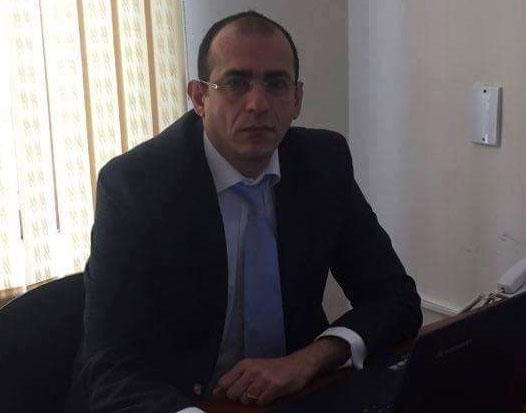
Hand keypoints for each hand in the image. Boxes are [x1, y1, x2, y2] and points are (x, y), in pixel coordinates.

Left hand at [212, 336, 350, 405]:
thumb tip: (216, 393)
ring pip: (246, 399)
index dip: (224, 393)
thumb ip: (235, 379)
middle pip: (233, 394)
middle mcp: (252, 369)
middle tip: (251, 393)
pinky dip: (265, 402)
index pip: (224, 382)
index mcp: (244, 364)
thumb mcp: (253, 368)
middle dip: (240, 398)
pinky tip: (271, 394)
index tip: (230, 396)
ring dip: (253, 401)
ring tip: (262, 392)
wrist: (297, 366)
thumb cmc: (273, 369)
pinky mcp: (274, 386)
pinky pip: (261, 402)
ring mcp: (263, 378)